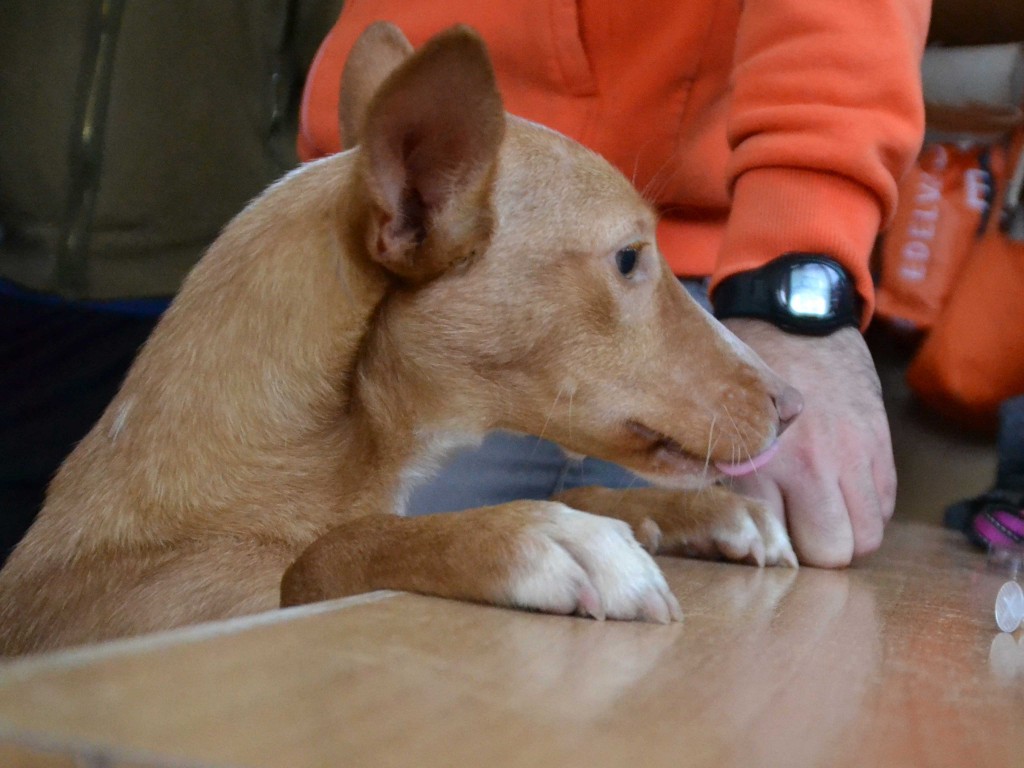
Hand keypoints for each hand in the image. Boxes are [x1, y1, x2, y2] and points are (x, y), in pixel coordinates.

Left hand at [722, 319, 895, 566]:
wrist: (792, 317)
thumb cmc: (738, 373)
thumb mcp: (713, 423)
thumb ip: (721, 475)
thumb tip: (722, 529)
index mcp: (758, 464)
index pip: (781, 545)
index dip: (773, 554)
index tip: (762, 544)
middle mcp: (810, 464)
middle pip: (833, 552)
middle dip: (816, 555)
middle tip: (796, 535)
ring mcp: (851, 454)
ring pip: (868, 536)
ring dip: (847, 535)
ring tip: (822, 517)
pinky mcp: (878, 441)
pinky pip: (886, 502)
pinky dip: (868, 507)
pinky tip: (842, 491)